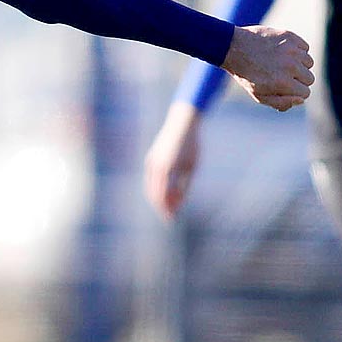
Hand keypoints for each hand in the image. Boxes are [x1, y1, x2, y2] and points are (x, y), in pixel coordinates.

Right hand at [143, 102, 203, 219]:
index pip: (162, 196)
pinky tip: (169, 191)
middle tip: (170, 216)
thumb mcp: (191, 167)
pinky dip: (158, 188)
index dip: (166, 209)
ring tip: (172, 204)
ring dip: (160, 197)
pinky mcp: (151, 159)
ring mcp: (150, 162)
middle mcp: (154, 166)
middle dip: (161, 206)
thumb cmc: (191, 145)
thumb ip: (184, 186)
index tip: (172, 219)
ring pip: (151, 187)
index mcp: (166, 169)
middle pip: (153, 194)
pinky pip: (151, 179)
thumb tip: (178, 202)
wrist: (182, 123)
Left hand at [222, 24, 312, 111]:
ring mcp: (291, 50)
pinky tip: (283, 52)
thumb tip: (301, 100)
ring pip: (309, 62)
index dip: (295, 92)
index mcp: (283, 83)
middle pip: (310, 78)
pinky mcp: (290, 36)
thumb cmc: (247, 75)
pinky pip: (305, 47)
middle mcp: (290, 66)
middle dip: (298, 79)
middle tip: (282, 75)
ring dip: (299, 64)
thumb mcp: (259, 95)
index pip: (305, 92)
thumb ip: (282, 102)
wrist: (234, 48)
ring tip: (281, 63)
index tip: (284, 87)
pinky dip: (298, 50)